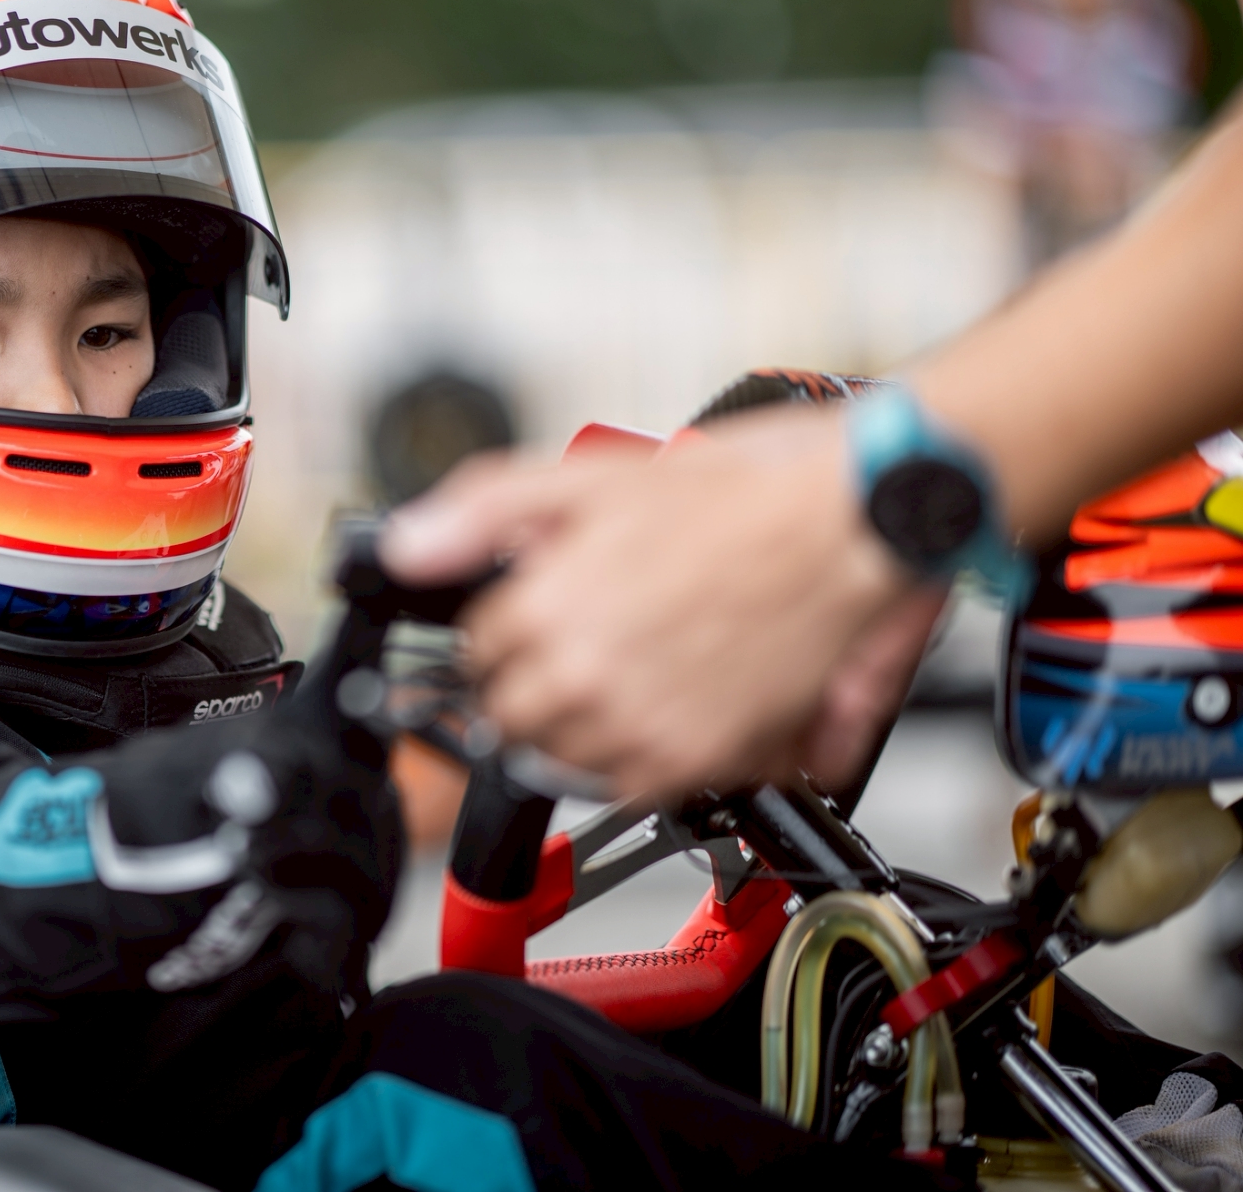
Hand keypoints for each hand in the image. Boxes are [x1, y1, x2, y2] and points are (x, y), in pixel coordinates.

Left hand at [380, 408, 941, 799]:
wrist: (856, 519)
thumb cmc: (741, 491)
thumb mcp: (589, 475)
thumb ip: (480, 513)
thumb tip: (406, 548)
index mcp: (549, 613)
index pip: (476, 656)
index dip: (503, 631)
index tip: (531, 617)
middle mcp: (590, 684)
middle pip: (509, 720)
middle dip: (529, 684)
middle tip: (575, 646)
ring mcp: (647, 731)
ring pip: (565, 761)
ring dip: (579, 725)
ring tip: (625, 670)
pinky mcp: (706, 762)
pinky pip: (634, 787)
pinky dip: (638, 755)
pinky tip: (666, 701)